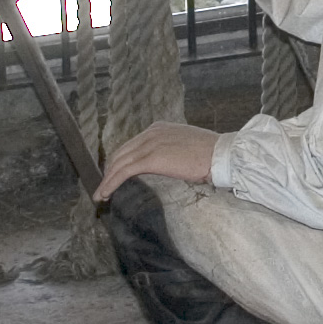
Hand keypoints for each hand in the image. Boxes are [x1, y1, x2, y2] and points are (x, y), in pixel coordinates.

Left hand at [96, 122, 220, 199]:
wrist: (222, 156)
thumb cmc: (212, 154)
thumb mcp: (186, 146)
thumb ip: (171, 151)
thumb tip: (166, 164)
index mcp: (159, 128)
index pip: (132, 145)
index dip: (121, 161)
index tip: (115, 175)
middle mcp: (151, 133)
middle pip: (121, 152)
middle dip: (110, 171)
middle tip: (104, 187)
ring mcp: (150, 144)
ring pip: (119, 162)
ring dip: (107, 180)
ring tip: (100, 195)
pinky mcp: (151, 159)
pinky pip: (124, 172)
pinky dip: (111, 183)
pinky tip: (105, 194)